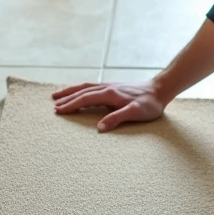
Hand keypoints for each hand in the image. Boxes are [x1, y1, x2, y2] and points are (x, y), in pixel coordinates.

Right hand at [52, 81, 167, 131]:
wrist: (160, 90)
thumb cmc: (150, 104)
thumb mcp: (136, 113)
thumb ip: (117, 118)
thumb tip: (99, 128)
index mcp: (110, 94)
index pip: (85, 99)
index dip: (71, 105)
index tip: (58, 110)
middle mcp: (107, 87)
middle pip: (82, 91)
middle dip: (66, 98)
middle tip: (53, 105)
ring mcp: (109, 85)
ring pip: (85, 87)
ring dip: (71, 91)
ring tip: (57, 95)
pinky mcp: (113, 87)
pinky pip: (91, 87)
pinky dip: (80, 89)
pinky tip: (78, 92)